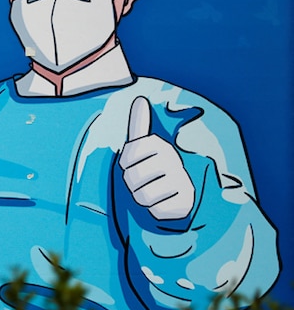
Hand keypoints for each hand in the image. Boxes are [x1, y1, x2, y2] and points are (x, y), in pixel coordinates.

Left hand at [118, 96, 194, 220]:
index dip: (125, 164)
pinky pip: (155, 210)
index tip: (133, 164)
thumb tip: (140, 99)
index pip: (126, 157)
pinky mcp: (185, 204)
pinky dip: (154, 210)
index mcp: (160, 145)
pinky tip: (161, 203)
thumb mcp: (144, 146)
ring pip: (143, 196)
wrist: (175, 195)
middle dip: (131, 184)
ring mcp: (182, 182)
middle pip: (132, 178)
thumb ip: (139, 126)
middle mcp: (174, 161)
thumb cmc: (152, 168)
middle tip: (142, 181)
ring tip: (150, 192)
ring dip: (141, 197)